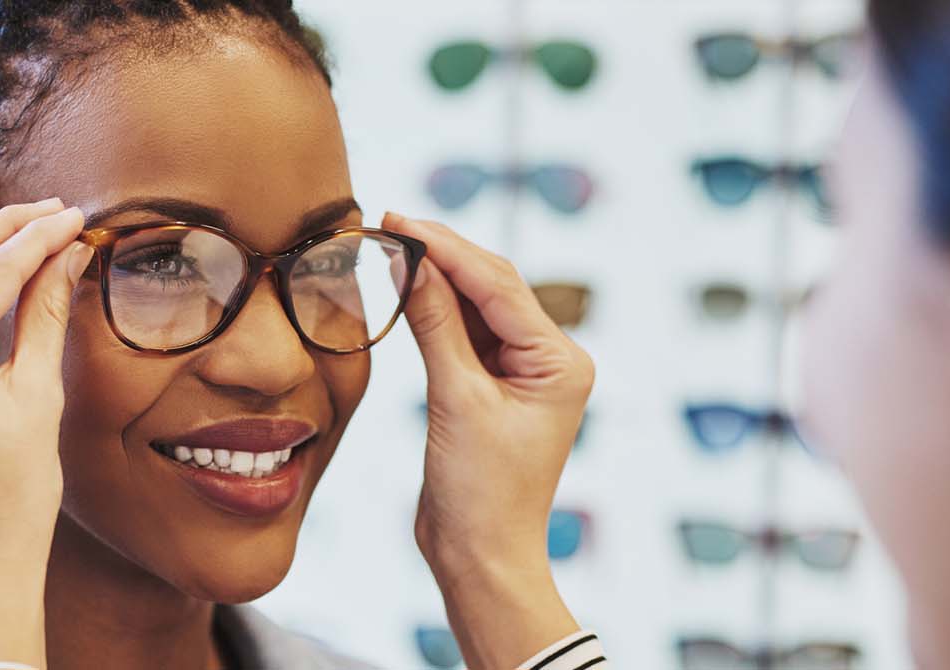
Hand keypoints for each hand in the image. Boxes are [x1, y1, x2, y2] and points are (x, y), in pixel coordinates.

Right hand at [382, 212, 591, 667]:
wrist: (480, 557)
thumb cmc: (481, 493)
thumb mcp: (456, 399)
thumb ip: (435, 325)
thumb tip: (411, 260)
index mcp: (561, 361)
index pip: (497, 286)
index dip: (446, 249)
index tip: (399, 220)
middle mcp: (551, 360)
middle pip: (492, 287)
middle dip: (441, 254)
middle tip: (389, 222)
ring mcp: (523, 374)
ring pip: (476, 307)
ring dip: (434, 279)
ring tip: (389, 244)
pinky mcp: (493, 389)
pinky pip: (463, 335)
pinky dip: (433, 312)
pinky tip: (404, 286)